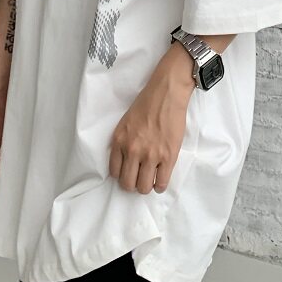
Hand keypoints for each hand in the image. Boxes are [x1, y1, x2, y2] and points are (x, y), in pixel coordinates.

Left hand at [109, 58, 193, 195]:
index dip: (122, 175)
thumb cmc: (147, 104)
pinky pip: (161, 183)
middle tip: (139, 178)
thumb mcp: (125, 123)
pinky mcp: (168, 157)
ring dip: (146, 186)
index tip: (128, 172)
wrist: (167, 93)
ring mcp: (150, 155)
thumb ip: (123, 142)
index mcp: (119, 141)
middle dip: (133, 184)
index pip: (114, 172)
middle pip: (127, 184)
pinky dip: (160, 185)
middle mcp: (132, 150)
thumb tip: (125, 161)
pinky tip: (160, 179)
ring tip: (150, 179)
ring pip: (143, 187)